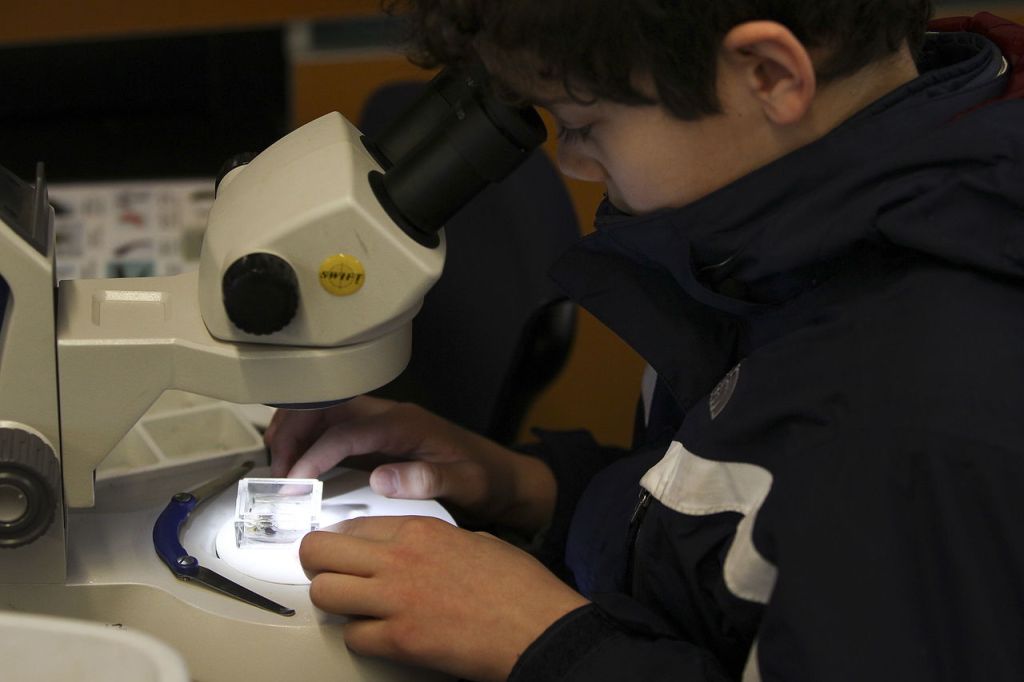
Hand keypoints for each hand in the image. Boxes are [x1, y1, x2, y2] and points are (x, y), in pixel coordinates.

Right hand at [264, 397, 555, 532]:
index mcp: (407, 424)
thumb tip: (381, 477)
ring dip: (296, 431)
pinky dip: (307, 439)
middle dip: (294, 431)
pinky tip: (297, 463)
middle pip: (327, 408)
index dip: (316, 454)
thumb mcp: (466, 484)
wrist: (503, 477)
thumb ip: (428, 479)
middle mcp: (390, 416)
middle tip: (276, 471)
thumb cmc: (486, 479)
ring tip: (278, 466)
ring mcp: (382, 423)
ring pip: (325, 413)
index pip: (348, 430)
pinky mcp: (377, 436)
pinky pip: (333, 427)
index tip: (295, 482)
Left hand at [301, 516, 588, 680]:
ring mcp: (397, 599)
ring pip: (325, 592)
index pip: (352, 523)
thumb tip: (412, 549)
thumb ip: (434, 540)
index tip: (338, 549)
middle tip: (327, 573)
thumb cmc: (518, 587)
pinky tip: (378, 635)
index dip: (339, 538)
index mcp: (421, 529)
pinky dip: (360, 638)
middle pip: (320, 551)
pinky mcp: (400, 640)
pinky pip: (352, 637)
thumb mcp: (475, 541)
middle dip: (317, 563)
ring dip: (333, 601)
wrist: (539, 628)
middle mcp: (401, 557)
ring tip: (350, 606)